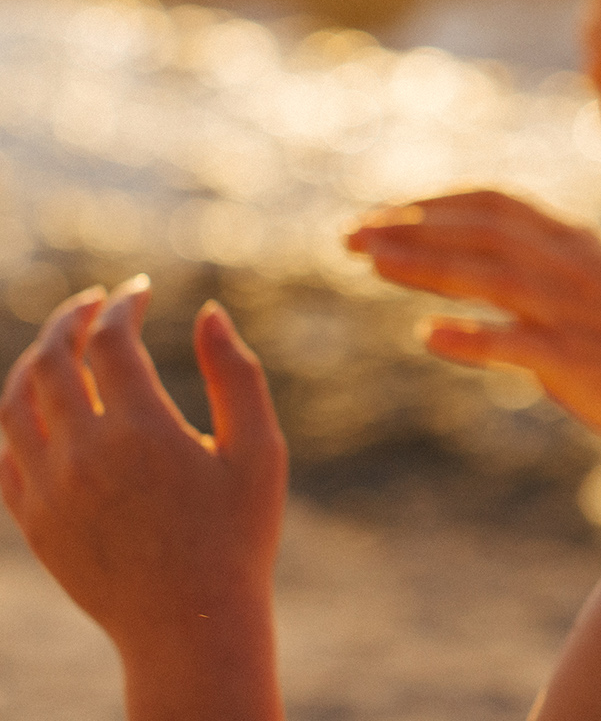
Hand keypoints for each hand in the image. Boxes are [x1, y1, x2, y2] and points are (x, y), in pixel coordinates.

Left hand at [0, 278, 286, 720]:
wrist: (189, 624)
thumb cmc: (238, 534)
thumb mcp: (260, 449)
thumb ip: (236, 374)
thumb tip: (209, 311)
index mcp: (143, 431)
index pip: (110, 340)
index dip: (122, 305)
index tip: (140, 290)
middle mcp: (83, 454)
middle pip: (51, 359)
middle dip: (72, 319)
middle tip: (97, 303)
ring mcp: (48, 489)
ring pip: (15, 401)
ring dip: (35, 360)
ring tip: (63, 343)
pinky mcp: (32, 520)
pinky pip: (6, 451)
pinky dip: (18, 413)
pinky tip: (45, 402)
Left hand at [348, 191, 600, 469]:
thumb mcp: (587, 284)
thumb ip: (530, 271)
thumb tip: (460, 277)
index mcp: (572, 242)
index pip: (494, 202)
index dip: (432, 202)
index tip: (381, 212)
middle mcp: (569, 265)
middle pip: (479, 232)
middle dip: (410, 227)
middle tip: (349, 235)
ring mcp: (573, 310)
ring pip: (490, 275)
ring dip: (426, 265)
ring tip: (370, 262)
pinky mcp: (577, 359)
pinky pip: (517, 344)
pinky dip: (473, 336)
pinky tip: (430, 334)